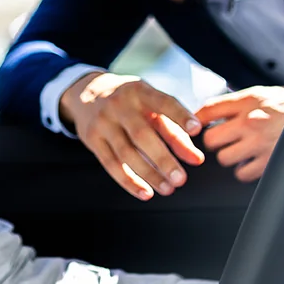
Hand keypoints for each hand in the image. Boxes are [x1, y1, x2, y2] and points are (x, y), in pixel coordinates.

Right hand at [60, 72, 204, 199]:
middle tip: (181, 179)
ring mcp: (103, 122)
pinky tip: (145, 193)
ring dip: (148, 174)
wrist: (86, 92)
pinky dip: (129, 181)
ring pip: (126, 153)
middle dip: (163, 159)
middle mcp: (119, 105)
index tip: (197, 130)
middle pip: (142, 135)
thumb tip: (195, 158)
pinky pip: (111, 164)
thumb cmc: (130, 102)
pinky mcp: (92, 138)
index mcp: (140, 91)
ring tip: (168, 189)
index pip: (163, 102)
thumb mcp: (151, 105)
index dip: (180, 115)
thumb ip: (174, 129)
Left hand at [196, 86, 283, 181]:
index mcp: (249, 100)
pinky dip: (245, 171)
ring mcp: (260, 142)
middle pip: (210, 139)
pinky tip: (252, 162)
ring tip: (241, 152)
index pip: (208, 109)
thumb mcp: (266, 93)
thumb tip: (210, 111)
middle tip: (223, 141)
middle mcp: (252, 121)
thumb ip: (239, 102)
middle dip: (215, 142)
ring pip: (224, 158)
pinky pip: (242, 174)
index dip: (195, 120)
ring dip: (230, 158)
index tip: (194, 127)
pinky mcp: (270, 162)